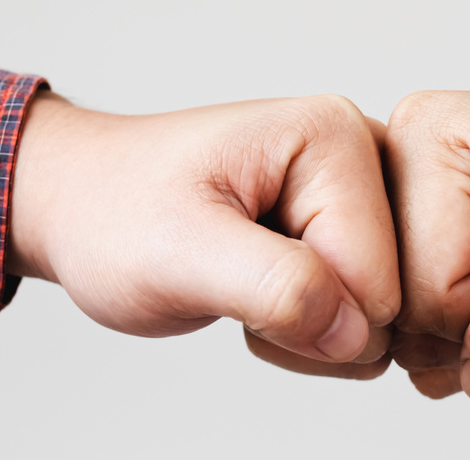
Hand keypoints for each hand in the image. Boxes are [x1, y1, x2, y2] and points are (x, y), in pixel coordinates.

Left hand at [5, 92, 397, 373]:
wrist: (78, 205)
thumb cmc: (112, 212)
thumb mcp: (179, 253)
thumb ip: (274, 287)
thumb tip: (356, 332)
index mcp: (334, 137)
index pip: (378, 280)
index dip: (309, 314)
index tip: (235, 282)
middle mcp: (363, 153)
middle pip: (391, 297)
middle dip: (313, 323)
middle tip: (235, 287)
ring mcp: (361, 191)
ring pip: (379, 315)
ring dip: (308, 328)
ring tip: (242, 283)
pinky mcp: (350, 226)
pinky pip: (362, 316)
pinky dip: (307, 326)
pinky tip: (258, 288)